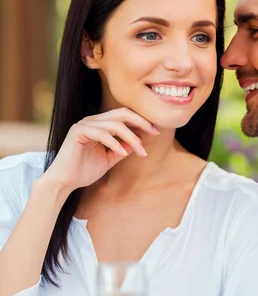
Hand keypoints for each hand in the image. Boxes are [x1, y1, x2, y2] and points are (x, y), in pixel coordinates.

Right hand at [43, 107, 158, 192]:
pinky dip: (114, 143)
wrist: (64, 182)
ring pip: (114, 124)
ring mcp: (84, 125)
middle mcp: (91, 121)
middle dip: (141, 122)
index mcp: (99, 125)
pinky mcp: (77, 132)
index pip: (123, 115)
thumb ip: (122, 149)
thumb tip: (139, 141)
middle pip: (121, 113)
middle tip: (154, 133)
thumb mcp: (109, 159)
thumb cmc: (84, 171)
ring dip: (131, 137)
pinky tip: (122, 152)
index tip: (155, 132)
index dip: (141, 121)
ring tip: (140, 151)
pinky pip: (101, 133)